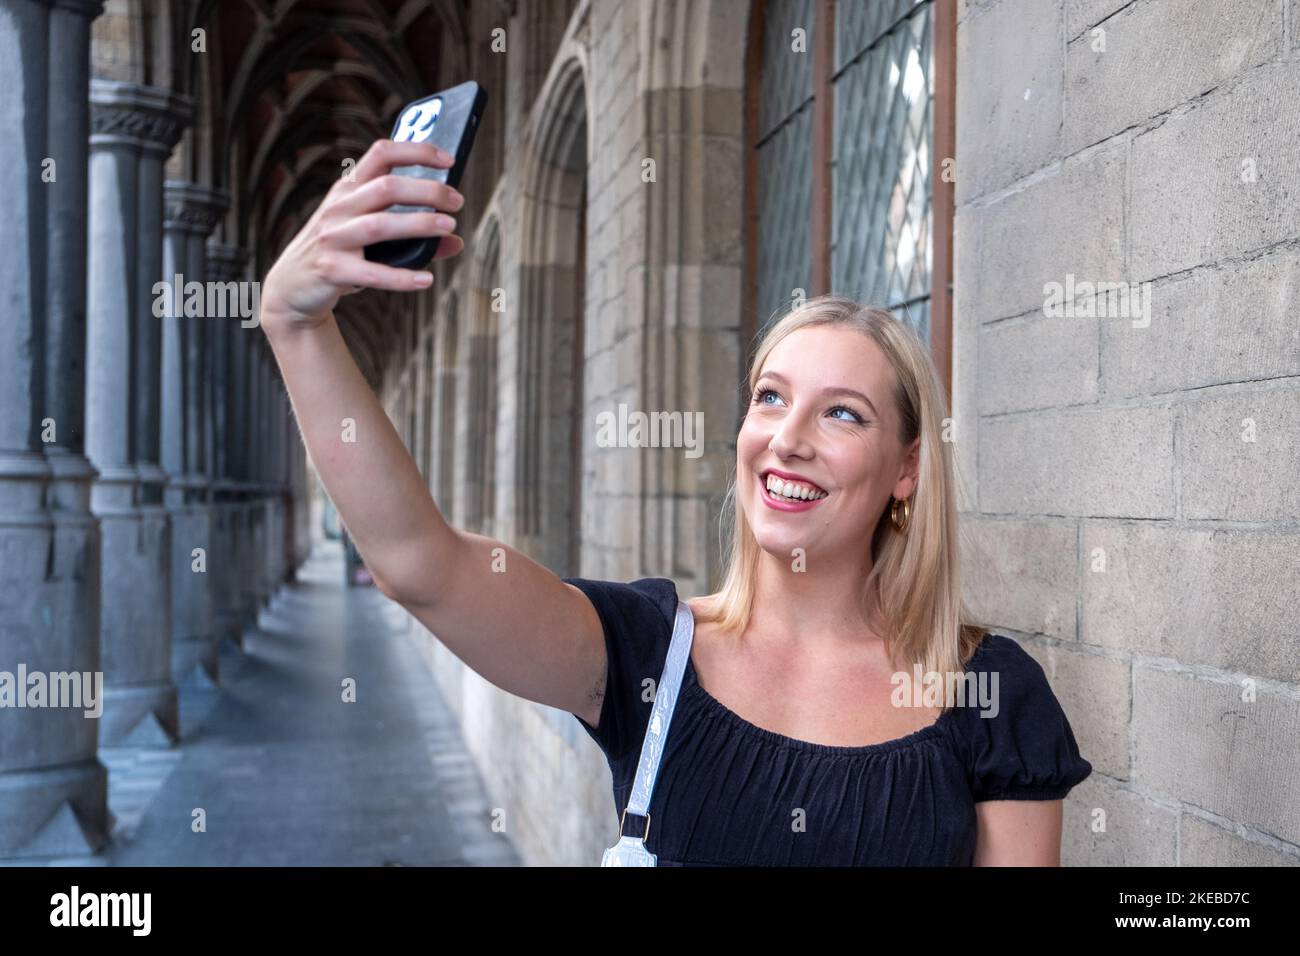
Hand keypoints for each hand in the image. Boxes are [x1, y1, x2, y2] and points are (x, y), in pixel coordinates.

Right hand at [260, 139, 465, 332]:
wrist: (291, 287)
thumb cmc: (339, 253)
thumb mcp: (368, 237)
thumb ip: (411, 236)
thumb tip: (456, 241)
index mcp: (348, 190)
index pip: (382, 154)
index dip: (417, 151)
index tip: (449, 160)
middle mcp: (339, 207)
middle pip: (387, 187)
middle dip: (427, 190)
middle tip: (457, 202)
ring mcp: (332, 237)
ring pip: (379, 225)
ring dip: (419, 224)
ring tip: (449, 227)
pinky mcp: (331, 269)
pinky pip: (371, 272)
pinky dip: (401, 277)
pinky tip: (426, 279)